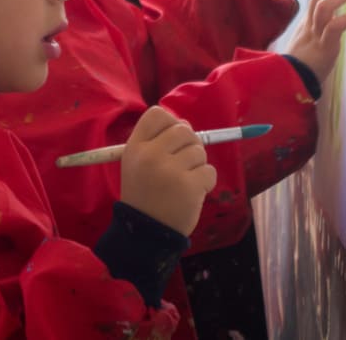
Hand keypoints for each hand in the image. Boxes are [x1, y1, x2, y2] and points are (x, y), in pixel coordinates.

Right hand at [120, 106, 216, 235]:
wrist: (146, 233)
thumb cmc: (143, 195)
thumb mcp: (136, 164)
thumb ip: (155, 142)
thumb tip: (185, 126)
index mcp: (135, 147)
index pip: (158, 114)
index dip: (170, 122)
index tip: (172, 140)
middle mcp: (152, 154)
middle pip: (183, 129)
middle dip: (190, 144)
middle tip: (183, 163)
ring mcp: (171, 170)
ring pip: (199, 150)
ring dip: (198, 164)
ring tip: (185, 180)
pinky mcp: (190, 185)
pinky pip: (209, 170)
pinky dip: (206, 181)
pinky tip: (193, 191)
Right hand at [286, 0, 345, 81]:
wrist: (291, 83)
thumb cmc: (303, 65)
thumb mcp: (309, 42)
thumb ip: (320, 30)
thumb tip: (336, 21)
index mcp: (307, 21)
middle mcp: (310, 23)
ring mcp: (315, 34)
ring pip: (324, 7)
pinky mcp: (322, 47)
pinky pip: (333, 27)